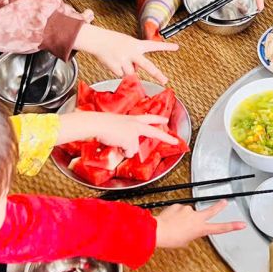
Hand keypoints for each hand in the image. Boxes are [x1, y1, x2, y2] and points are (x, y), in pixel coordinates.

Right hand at [56, 109, 180, 156]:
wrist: (97, 124)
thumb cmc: (101, 123)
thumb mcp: (114, 125)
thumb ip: (122, 132)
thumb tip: (123, 144)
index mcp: (131, 119)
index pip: (148, 118)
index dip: (157, 119)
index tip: (165, 121)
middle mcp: (135, 124)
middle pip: (154, 131)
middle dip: (166, 137)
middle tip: (175, 141)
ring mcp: (134, 133)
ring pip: (133, 148)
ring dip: (125, 148)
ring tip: (114, 141)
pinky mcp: (131, 141)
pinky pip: (127, 153)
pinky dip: (120, 152)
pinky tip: (115, 145)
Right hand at [73, 24, 178, 84]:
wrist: (97, 40)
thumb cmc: (113, 41)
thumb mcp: (128, 44)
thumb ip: (135, 57)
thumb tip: (135, 73)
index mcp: (137, 45)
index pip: (154, 45)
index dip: (166, 47)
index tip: (177, 47)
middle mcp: (132, 52)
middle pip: (147, 65)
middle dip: (156, 74)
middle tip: (165, 81)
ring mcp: (124, 59)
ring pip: (131, 73)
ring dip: (127, 71)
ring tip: (119, 60)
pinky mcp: (116, 66)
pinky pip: (120, 75)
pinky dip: (117, 71)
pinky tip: (113, 62)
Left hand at [154, 200, 245, 247]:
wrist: (159, 231)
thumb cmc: (171, 239)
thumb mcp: (185, 242)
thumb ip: (191, 234)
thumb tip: (189, 228)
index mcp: (200, 229)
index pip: (220, 228)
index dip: (232, 226)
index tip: (242, 224)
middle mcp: (196, 217)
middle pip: (211, 210)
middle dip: (219, 206)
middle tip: (224, 202)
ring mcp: (188, 210)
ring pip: (188, 213)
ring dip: (183, 218)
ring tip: (174, 225)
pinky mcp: (179, 206)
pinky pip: (178, 210)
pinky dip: (175, 214)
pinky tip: (170, 220)